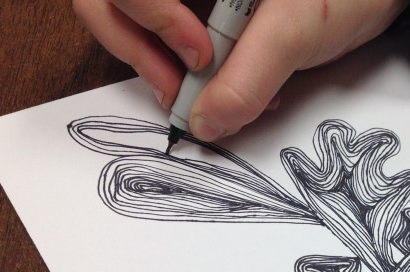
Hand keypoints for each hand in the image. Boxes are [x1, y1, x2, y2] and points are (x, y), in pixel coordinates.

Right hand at [73, 0, 407, 139]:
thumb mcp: (295, 30)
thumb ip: (248, 79)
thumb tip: (204, 123)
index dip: (151, 19)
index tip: (201, 56)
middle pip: (114, 6)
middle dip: (144, 55)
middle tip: (182, 97)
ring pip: (143, 31)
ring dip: (174, 74)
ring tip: (221, 99)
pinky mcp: (208, 14)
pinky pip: (177, 47)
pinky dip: (198, 77)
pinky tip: (236, 90)